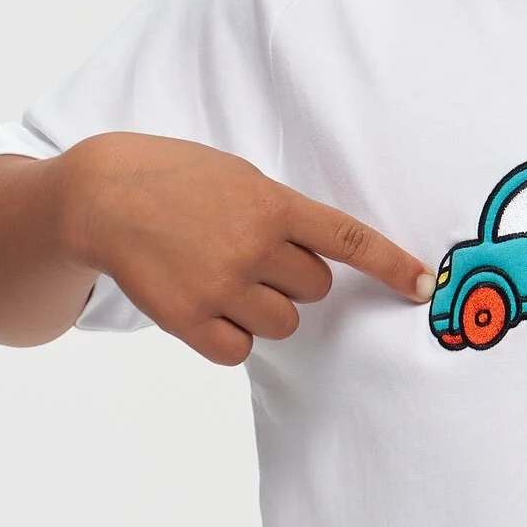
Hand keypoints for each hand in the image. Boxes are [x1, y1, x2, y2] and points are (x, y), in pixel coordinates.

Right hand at [56, 132, 433, 364]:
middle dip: (293, 278)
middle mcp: (253, 246)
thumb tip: (319, 253)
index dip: (391, 265)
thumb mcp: (240, 177)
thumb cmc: (176, 178)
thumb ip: (282, 213)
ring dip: (265, 308)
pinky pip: (240, 349)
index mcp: (273, 204)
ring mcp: (221, 285)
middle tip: (251, 253)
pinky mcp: (187, 318)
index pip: (348, 240)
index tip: (423, 285)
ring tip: (223, 275)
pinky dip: (232, 335)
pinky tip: (208, 305)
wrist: (103, 195)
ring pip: (282, 324)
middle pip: (315, 290)